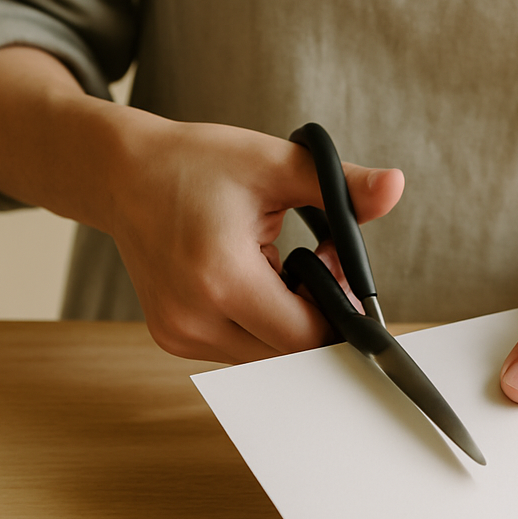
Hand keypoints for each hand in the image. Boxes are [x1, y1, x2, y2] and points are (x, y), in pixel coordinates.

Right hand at [108, 112, 403, 362]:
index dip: (339, 310)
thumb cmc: (195, 163)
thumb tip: (395, 186)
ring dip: (288, 320)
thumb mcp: (274, 163)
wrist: (121, 174)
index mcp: (221, 277)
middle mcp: (194, 318)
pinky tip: (253, 278)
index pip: (308, 334)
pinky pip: (240, 347)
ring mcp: (179, 334)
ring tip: (281, 263)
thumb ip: (340, 185)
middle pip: (290, 351)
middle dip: (317, 314)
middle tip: (316, 259)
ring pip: (267, 355)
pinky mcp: (173, 337)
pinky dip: (259, 322)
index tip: (341, 270)